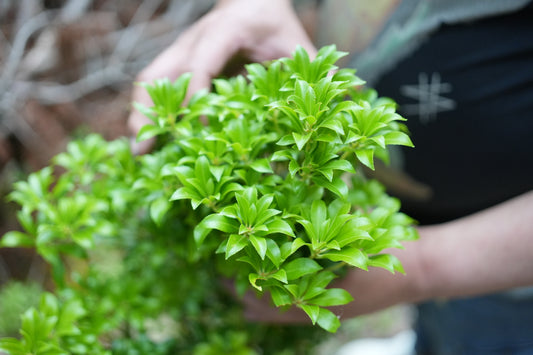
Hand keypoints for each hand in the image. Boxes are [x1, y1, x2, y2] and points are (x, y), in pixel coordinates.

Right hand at [128, 0, 316, 153]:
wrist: (253, 0)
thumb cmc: (275, 25)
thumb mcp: (298, 46)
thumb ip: (312, 76)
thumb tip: (340, 108)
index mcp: (226, 30)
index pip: (203, 63)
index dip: (197, 96)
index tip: (198, 130)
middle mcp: (195, 39)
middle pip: (160, 72)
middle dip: (150, 111)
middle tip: (143, 148)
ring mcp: (182, 49)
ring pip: (150, 79)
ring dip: (141, 113)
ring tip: (138, 151)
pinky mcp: (178, 60)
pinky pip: (155, 84)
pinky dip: (147, 110)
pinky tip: (149, 137)